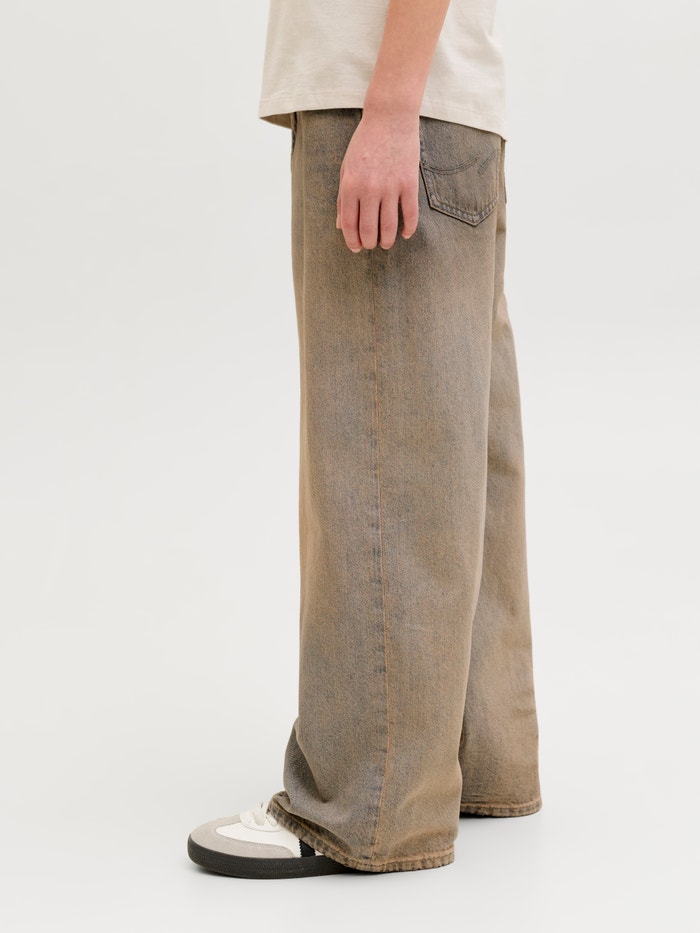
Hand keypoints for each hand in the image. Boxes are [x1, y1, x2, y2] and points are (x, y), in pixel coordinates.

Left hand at [336, 110, 419, 251]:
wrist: (389, 117)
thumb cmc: (364, 143)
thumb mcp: (346, 168)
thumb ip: (342, 198)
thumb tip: (340, 226)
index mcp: (350, 185)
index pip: (349, 224)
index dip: (352, 241)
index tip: (356, 248)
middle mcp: (369, 189)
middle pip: (369, 230)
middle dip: (369, 243)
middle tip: (371, 245)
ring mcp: (390, 187)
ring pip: (389, 226)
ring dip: (387, 240)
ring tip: (387, 243)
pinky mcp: (409, 183)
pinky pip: (410, 214)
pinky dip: (408, 229)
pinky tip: (405, 234)